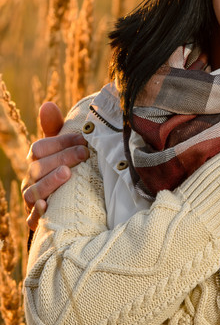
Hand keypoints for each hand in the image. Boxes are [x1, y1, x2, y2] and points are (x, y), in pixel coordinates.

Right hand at [22, 102, 88, 230]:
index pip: (39, 148)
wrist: (66, 205)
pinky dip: (37, 214)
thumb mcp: (62, 150)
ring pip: (33, 192)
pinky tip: (47, 207)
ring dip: (49, 182)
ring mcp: (31, 200)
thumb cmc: (64, 169)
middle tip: (83, 154)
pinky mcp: (36, 220)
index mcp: (36, 161)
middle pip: (37, 168)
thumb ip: (56, 129)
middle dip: (61, 158)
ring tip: (67, 174)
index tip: (83, 140)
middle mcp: (30, 179)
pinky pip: (31, 219)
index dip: (60, 142)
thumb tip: (47, 105)